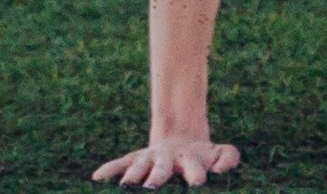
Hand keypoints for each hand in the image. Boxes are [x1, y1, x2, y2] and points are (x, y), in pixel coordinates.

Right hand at [93, 136, 239, 187]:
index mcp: (192, 159)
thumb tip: (220, 170)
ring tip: (127, 185)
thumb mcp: (221, 152)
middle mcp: (169, 158)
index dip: (196, 175)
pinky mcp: (135, 158)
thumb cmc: (203, 156)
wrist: (183, 139)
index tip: (197, 184)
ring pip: (140, 165)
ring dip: (133, 175)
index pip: (195, 169)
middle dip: (158, 177)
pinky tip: (97, 178)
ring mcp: (150, 158)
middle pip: (163, 167)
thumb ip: (229, 158)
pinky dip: (109, 169)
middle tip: (152, 187)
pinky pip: (120, 163)